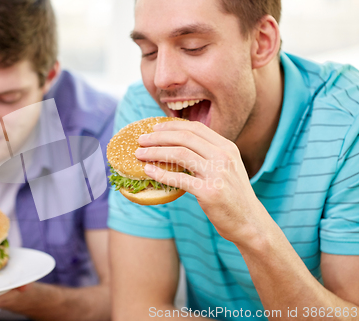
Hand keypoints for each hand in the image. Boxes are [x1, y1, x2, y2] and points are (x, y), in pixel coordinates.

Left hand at [135, 121, 268, 244]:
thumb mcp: (227, 168)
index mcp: (227, 147)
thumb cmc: (233, 196)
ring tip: (139, 154)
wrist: (250, 223)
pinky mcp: (209, 192)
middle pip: (184, 137)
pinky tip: (148, 171)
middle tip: (141, 140)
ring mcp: (217, 173)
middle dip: (158, 136)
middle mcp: (223, 157)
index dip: (172, 126)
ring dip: (155, 152)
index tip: (154, 128)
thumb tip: (178, 146)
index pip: (195, 128)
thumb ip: (209, 155)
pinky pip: (178, 179)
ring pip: (179, 154)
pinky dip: (160, 173)